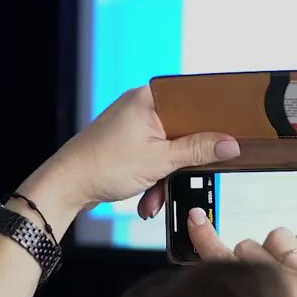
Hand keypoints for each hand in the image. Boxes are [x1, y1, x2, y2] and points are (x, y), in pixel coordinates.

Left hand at [24, 86, 239, 221]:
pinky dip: (153, 179)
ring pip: (169, 149)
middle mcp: (142, 106)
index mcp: (150, 98)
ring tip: (153, 196)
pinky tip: (146, 198)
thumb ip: (198, 150)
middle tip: (182, 176)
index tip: (227, 138)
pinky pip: (154, 158)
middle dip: (183, 162)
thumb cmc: (102, 165)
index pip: (195, 100)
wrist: (67, 185)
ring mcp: (134, 125)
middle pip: (184, 129)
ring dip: (165, 178)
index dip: (213, 121)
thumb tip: (229, 144)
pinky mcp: (128, 143)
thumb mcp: (160, 160)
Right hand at [185, 208, 296, 296]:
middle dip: (252, 259)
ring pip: (278, 236)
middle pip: (247, 246)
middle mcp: (275, 284)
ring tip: (288, 275)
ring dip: (279, 250)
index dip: (204, 235)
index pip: (218, 259)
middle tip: (265, 282)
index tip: (196, 218)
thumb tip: (225, 268)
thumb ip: (233, 296)